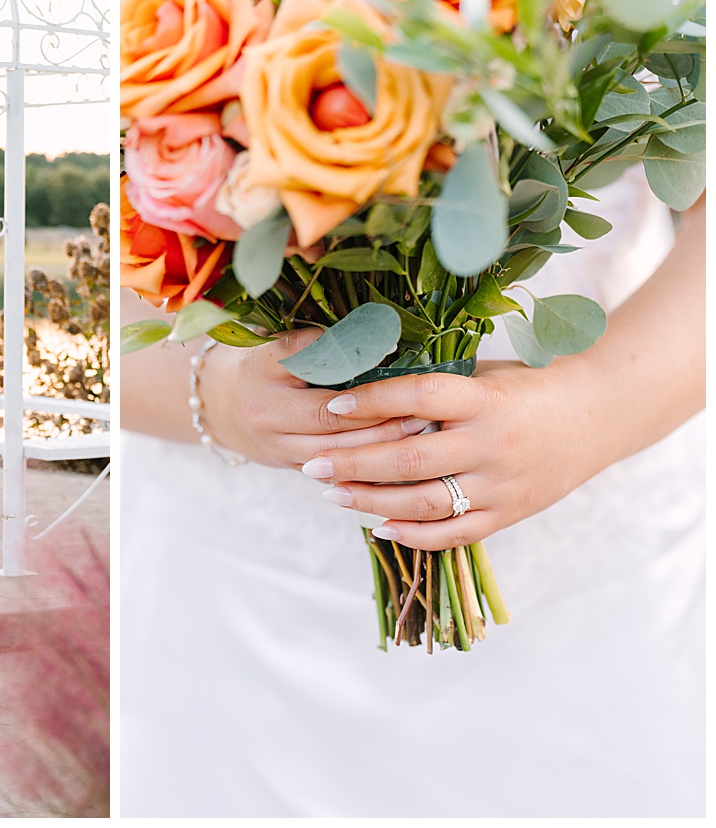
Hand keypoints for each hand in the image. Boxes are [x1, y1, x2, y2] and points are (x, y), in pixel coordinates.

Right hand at [198, 329, 431, 468]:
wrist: (219, 405)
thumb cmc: (258, 366)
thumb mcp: (274, 345)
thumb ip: (312, 342)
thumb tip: (369, 337)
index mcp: (262, 381)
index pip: (319, 388)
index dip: (362, 387)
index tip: (401, 371)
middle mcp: (267, 421)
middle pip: (332, 428)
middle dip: (381, 422)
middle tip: (422, 412)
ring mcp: (277, 449)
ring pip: (335, 458)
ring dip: (378, 449)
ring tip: (416, 434)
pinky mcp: (290, 468)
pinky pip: (333, 475)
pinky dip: (365, 469)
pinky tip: (397, 462)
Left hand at [306, 362, 598, 549]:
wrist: (597, 415)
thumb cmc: (526, 386)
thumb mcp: (484, 374)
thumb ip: (434, 386)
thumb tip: (361, 385)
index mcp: (485, 399)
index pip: (420, 397)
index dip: (373, 400)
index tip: (332, 405)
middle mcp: (493, 444)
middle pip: (411, 459)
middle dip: (354, 463)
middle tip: (311, 463)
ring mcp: (502, 484)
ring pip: (425, 502)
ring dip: (371, 501)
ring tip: (331, 493)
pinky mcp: (509, 513)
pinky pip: (455, 533)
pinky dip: (414, 535)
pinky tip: (378, 528)